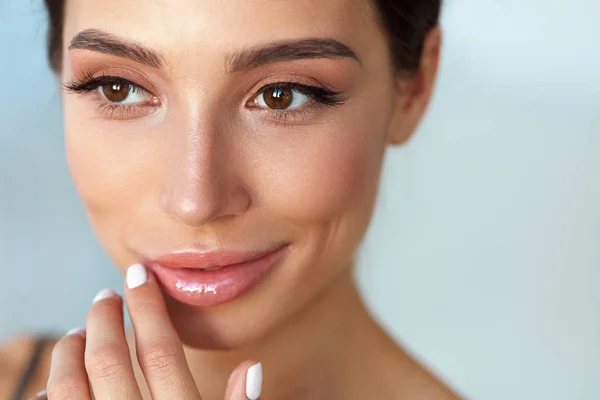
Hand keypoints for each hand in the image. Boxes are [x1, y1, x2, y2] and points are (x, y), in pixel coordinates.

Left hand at [35, 264, 261, 399]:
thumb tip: (254, 366)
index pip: (161, 350)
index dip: (148, 307)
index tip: (139, 276)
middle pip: (110, 360)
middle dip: (104, 319)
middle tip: (105, 296)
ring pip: (70, 387)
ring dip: (68, 351)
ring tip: (76, 333)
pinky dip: (48, 396)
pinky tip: (54, 384)